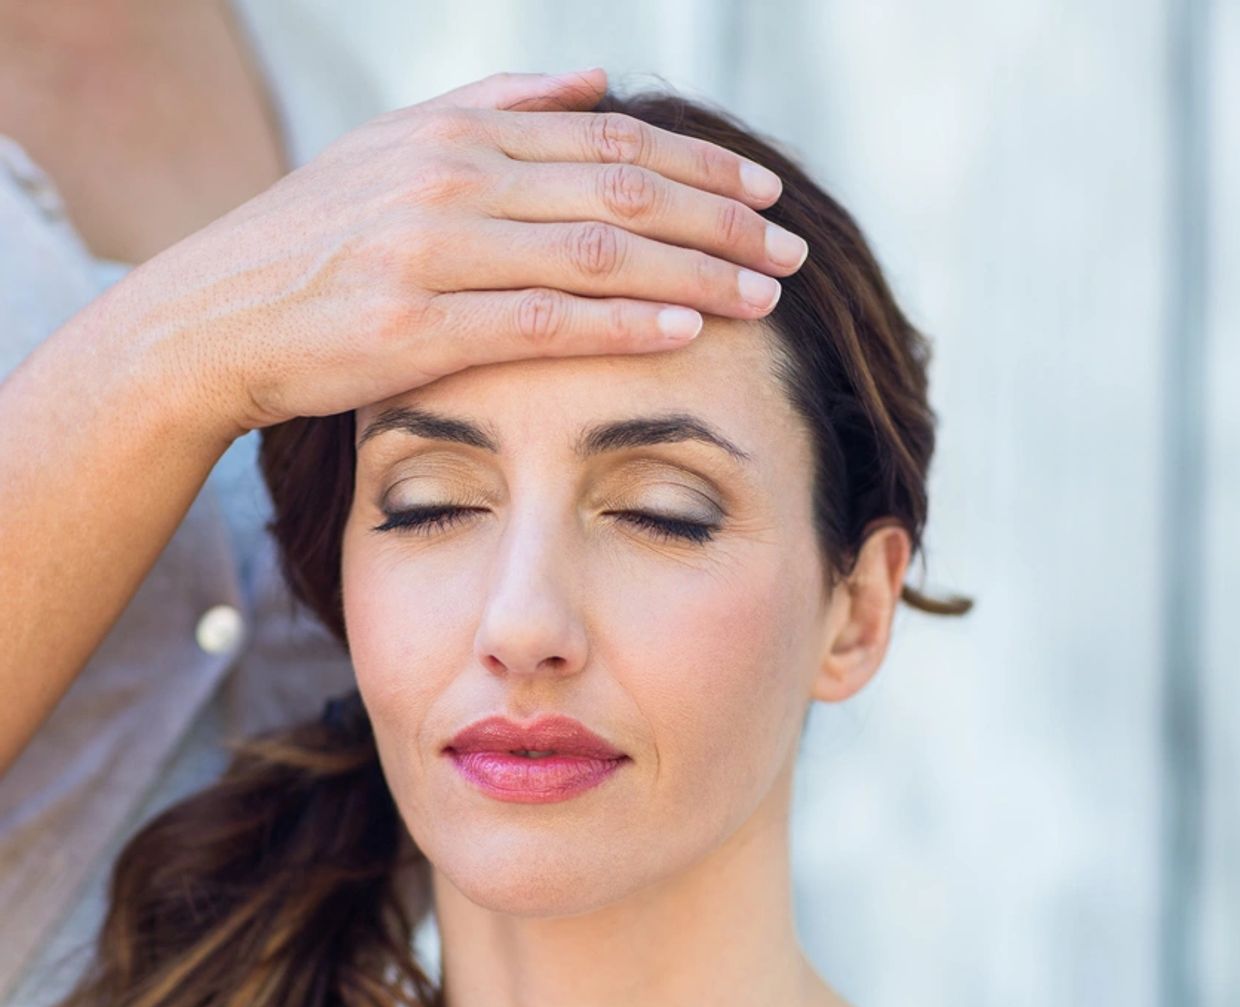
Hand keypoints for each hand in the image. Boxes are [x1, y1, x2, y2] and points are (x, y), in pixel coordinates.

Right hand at [121, 67, 806, 436]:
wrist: (211, 316)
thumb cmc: (310, 240)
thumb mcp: (395, 147)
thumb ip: (500, 104)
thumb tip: (596, 80)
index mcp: (458, 131)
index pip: (610, 142)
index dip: (699, 168)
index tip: (763, 195)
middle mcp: (454, 177)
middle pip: (621, 190)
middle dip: (719, 221)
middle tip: (789, 252)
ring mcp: (434, 250)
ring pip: (597, 252)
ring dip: (693, 273)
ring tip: (763, 296)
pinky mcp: (416, 326)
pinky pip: (544, 321)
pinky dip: (622, 322)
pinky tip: (684, 330)